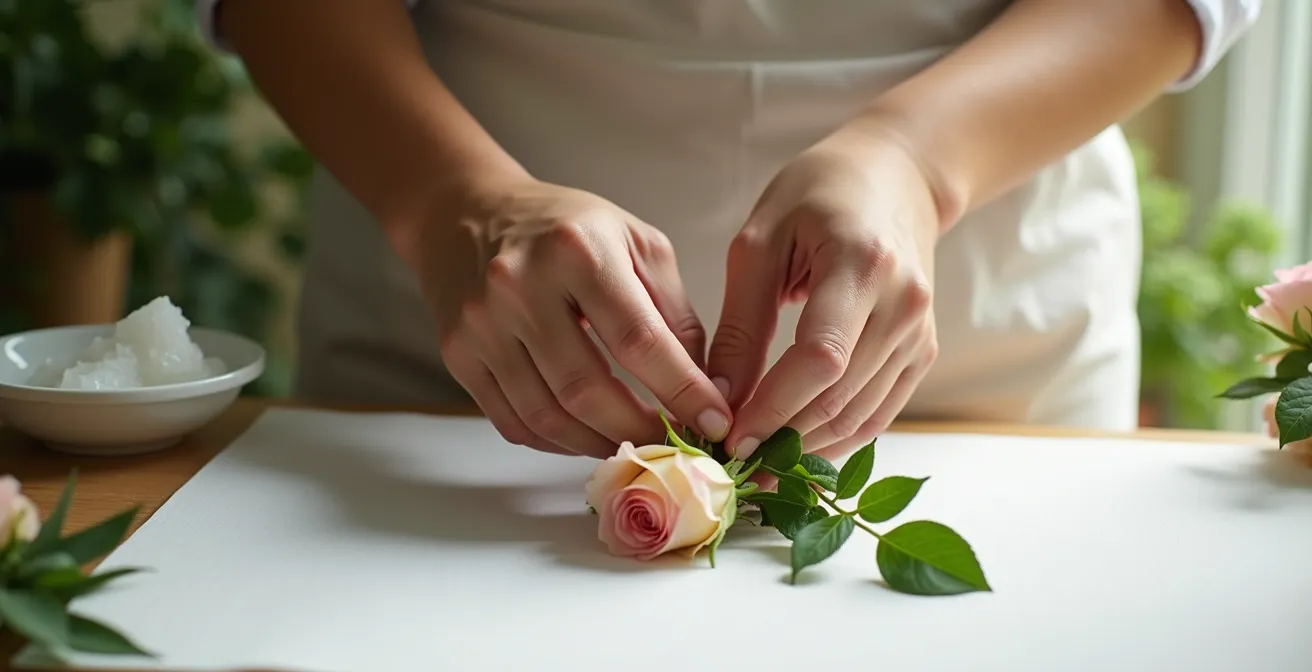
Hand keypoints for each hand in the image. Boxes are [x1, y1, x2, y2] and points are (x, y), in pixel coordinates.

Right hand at [409, 176, 732, 457]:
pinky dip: (557, 443)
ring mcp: (481, 323)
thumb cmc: (565, 227)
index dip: (681, 391)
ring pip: (547, 416)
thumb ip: (674, 313)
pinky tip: (586, 437)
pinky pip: (512, 421)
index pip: (638, 340)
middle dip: (640, 430)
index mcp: (577, 250)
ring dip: (599, 444)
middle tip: (673, 447)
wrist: (467, 211)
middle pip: (587, 389)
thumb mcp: (635, 243)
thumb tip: (707, 389)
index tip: (714, 423)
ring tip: (634, 447)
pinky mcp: (457, 353)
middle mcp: (521, 286)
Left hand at [708, 123, 940, 459]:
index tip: (729, 436)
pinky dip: (833, 439)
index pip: (821, 358)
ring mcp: (919, 334)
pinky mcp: (921, 353)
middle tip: (729, 464)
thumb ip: (742, 322)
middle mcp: (904, 305)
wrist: (897, 176)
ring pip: (858, 417)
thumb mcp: (762, 240)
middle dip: (781, 439)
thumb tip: (718, 397)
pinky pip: (877, 414)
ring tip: (754, 466)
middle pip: (840, 397)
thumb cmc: (819, 193)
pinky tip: (793, 450)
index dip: (774, 408)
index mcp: (863, 264)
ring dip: (805, 450)